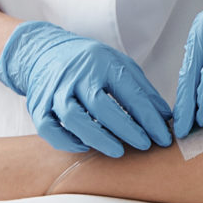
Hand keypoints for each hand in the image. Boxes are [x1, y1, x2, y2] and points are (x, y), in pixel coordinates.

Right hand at [0, 22, 173, 154]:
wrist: (43, 51)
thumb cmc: (89, 62)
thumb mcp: (119, 65)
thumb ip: (142, 90)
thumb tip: (165, 117)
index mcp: (102, 63)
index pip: (129, 92)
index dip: (148, 118)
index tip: (162, 137)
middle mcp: (77, 75)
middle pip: (100, 105)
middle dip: (125, 129)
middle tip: (144, 145)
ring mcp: (55, 90)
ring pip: (72, 117)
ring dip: (96, 137)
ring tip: (117, 151)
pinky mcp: (38, 105)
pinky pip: (48, 127)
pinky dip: (65, 141)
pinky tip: (84, 147)